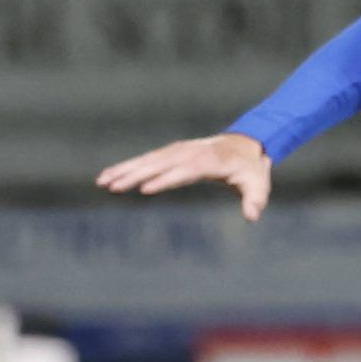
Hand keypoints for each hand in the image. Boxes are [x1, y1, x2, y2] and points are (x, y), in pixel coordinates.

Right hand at [95, 133, 273, 220]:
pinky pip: (145, 159)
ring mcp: (177, 151)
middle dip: (135, 175)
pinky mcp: (170, 152)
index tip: (145, 189)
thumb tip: (253, 216)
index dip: (165, 180)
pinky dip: (126, 166)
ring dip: (124, 170)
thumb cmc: (250, 169)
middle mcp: (189, 153)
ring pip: (147, 160)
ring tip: (102, 181)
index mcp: (208, 161)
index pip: (183, 171)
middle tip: (113, 186)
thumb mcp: (258, 184)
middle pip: (158, 164)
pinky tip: (108, 176)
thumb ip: (255, 200)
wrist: (245, 145)